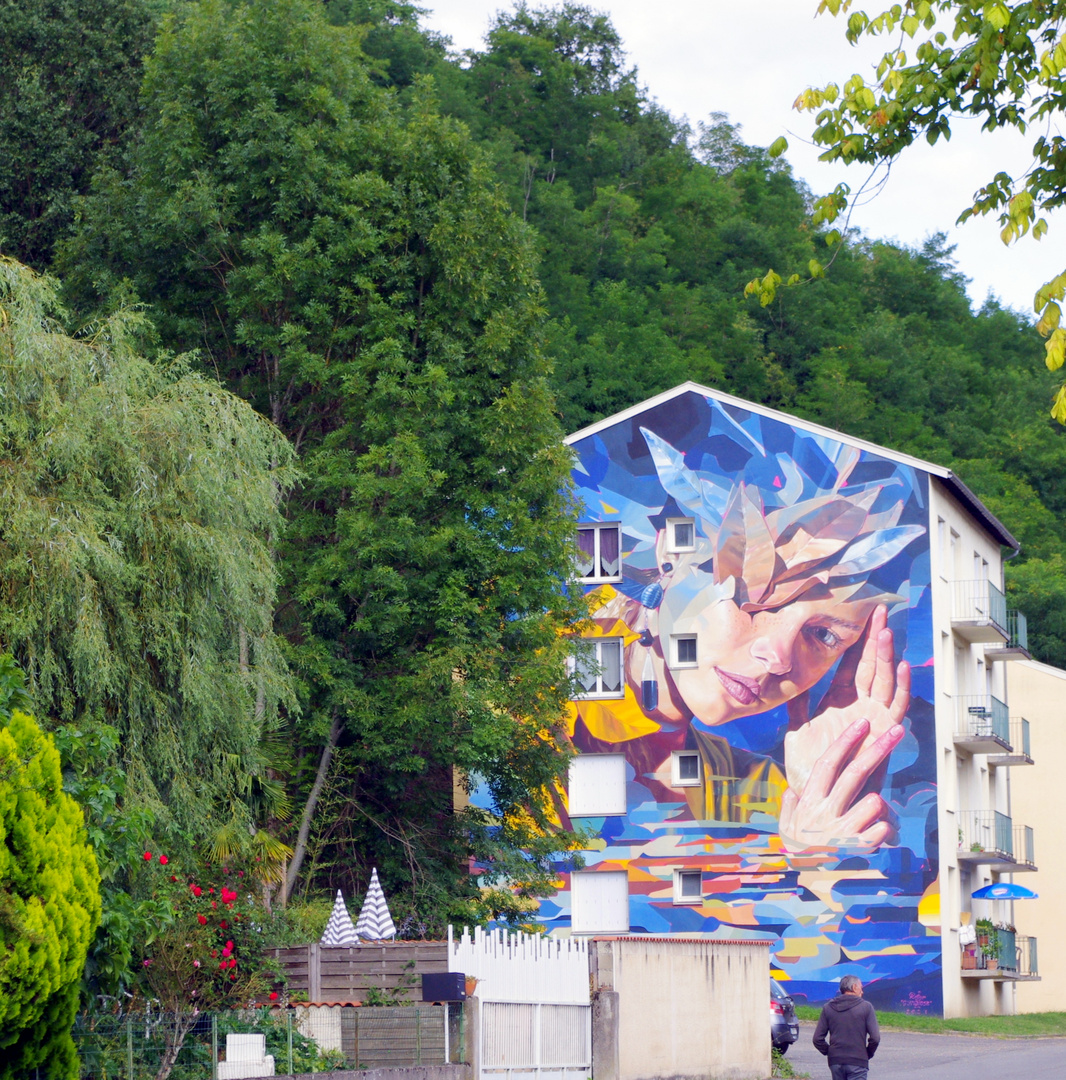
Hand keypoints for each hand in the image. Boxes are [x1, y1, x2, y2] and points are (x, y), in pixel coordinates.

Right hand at [779, 718, 903, 851]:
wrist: (812, 892)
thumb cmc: (801, 855)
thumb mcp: (786, 829)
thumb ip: (789, 807)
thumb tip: (792, 789)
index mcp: (809, 802)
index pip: (828, 763)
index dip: (845, 741)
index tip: (862, 723)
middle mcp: (826, 812)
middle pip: (855, 772)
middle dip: (878, 747)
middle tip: (896, 730)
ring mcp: (844, 830)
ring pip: (874, 801)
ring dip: (877, 803)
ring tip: (868, 814)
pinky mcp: (861, 849)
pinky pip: (882, 828)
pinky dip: (883, 829)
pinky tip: (872, 836)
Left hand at [784, 604, 909, 797]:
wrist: (822, 796)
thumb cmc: (810, 766)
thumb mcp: (797, 730)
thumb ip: (796, 704)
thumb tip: (784, 677)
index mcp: (837, 700)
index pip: (849, 664)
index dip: (853, 641)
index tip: (858, 616)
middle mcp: (859, 705)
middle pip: (870, 664)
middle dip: (874, 637)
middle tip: (879, 611)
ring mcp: (873, 717)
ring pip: (884, 679)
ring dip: (886, 656)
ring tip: (886, 632)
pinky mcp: (884, 732)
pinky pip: (895, 706)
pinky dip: (900, 686)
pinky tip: (901, 665)